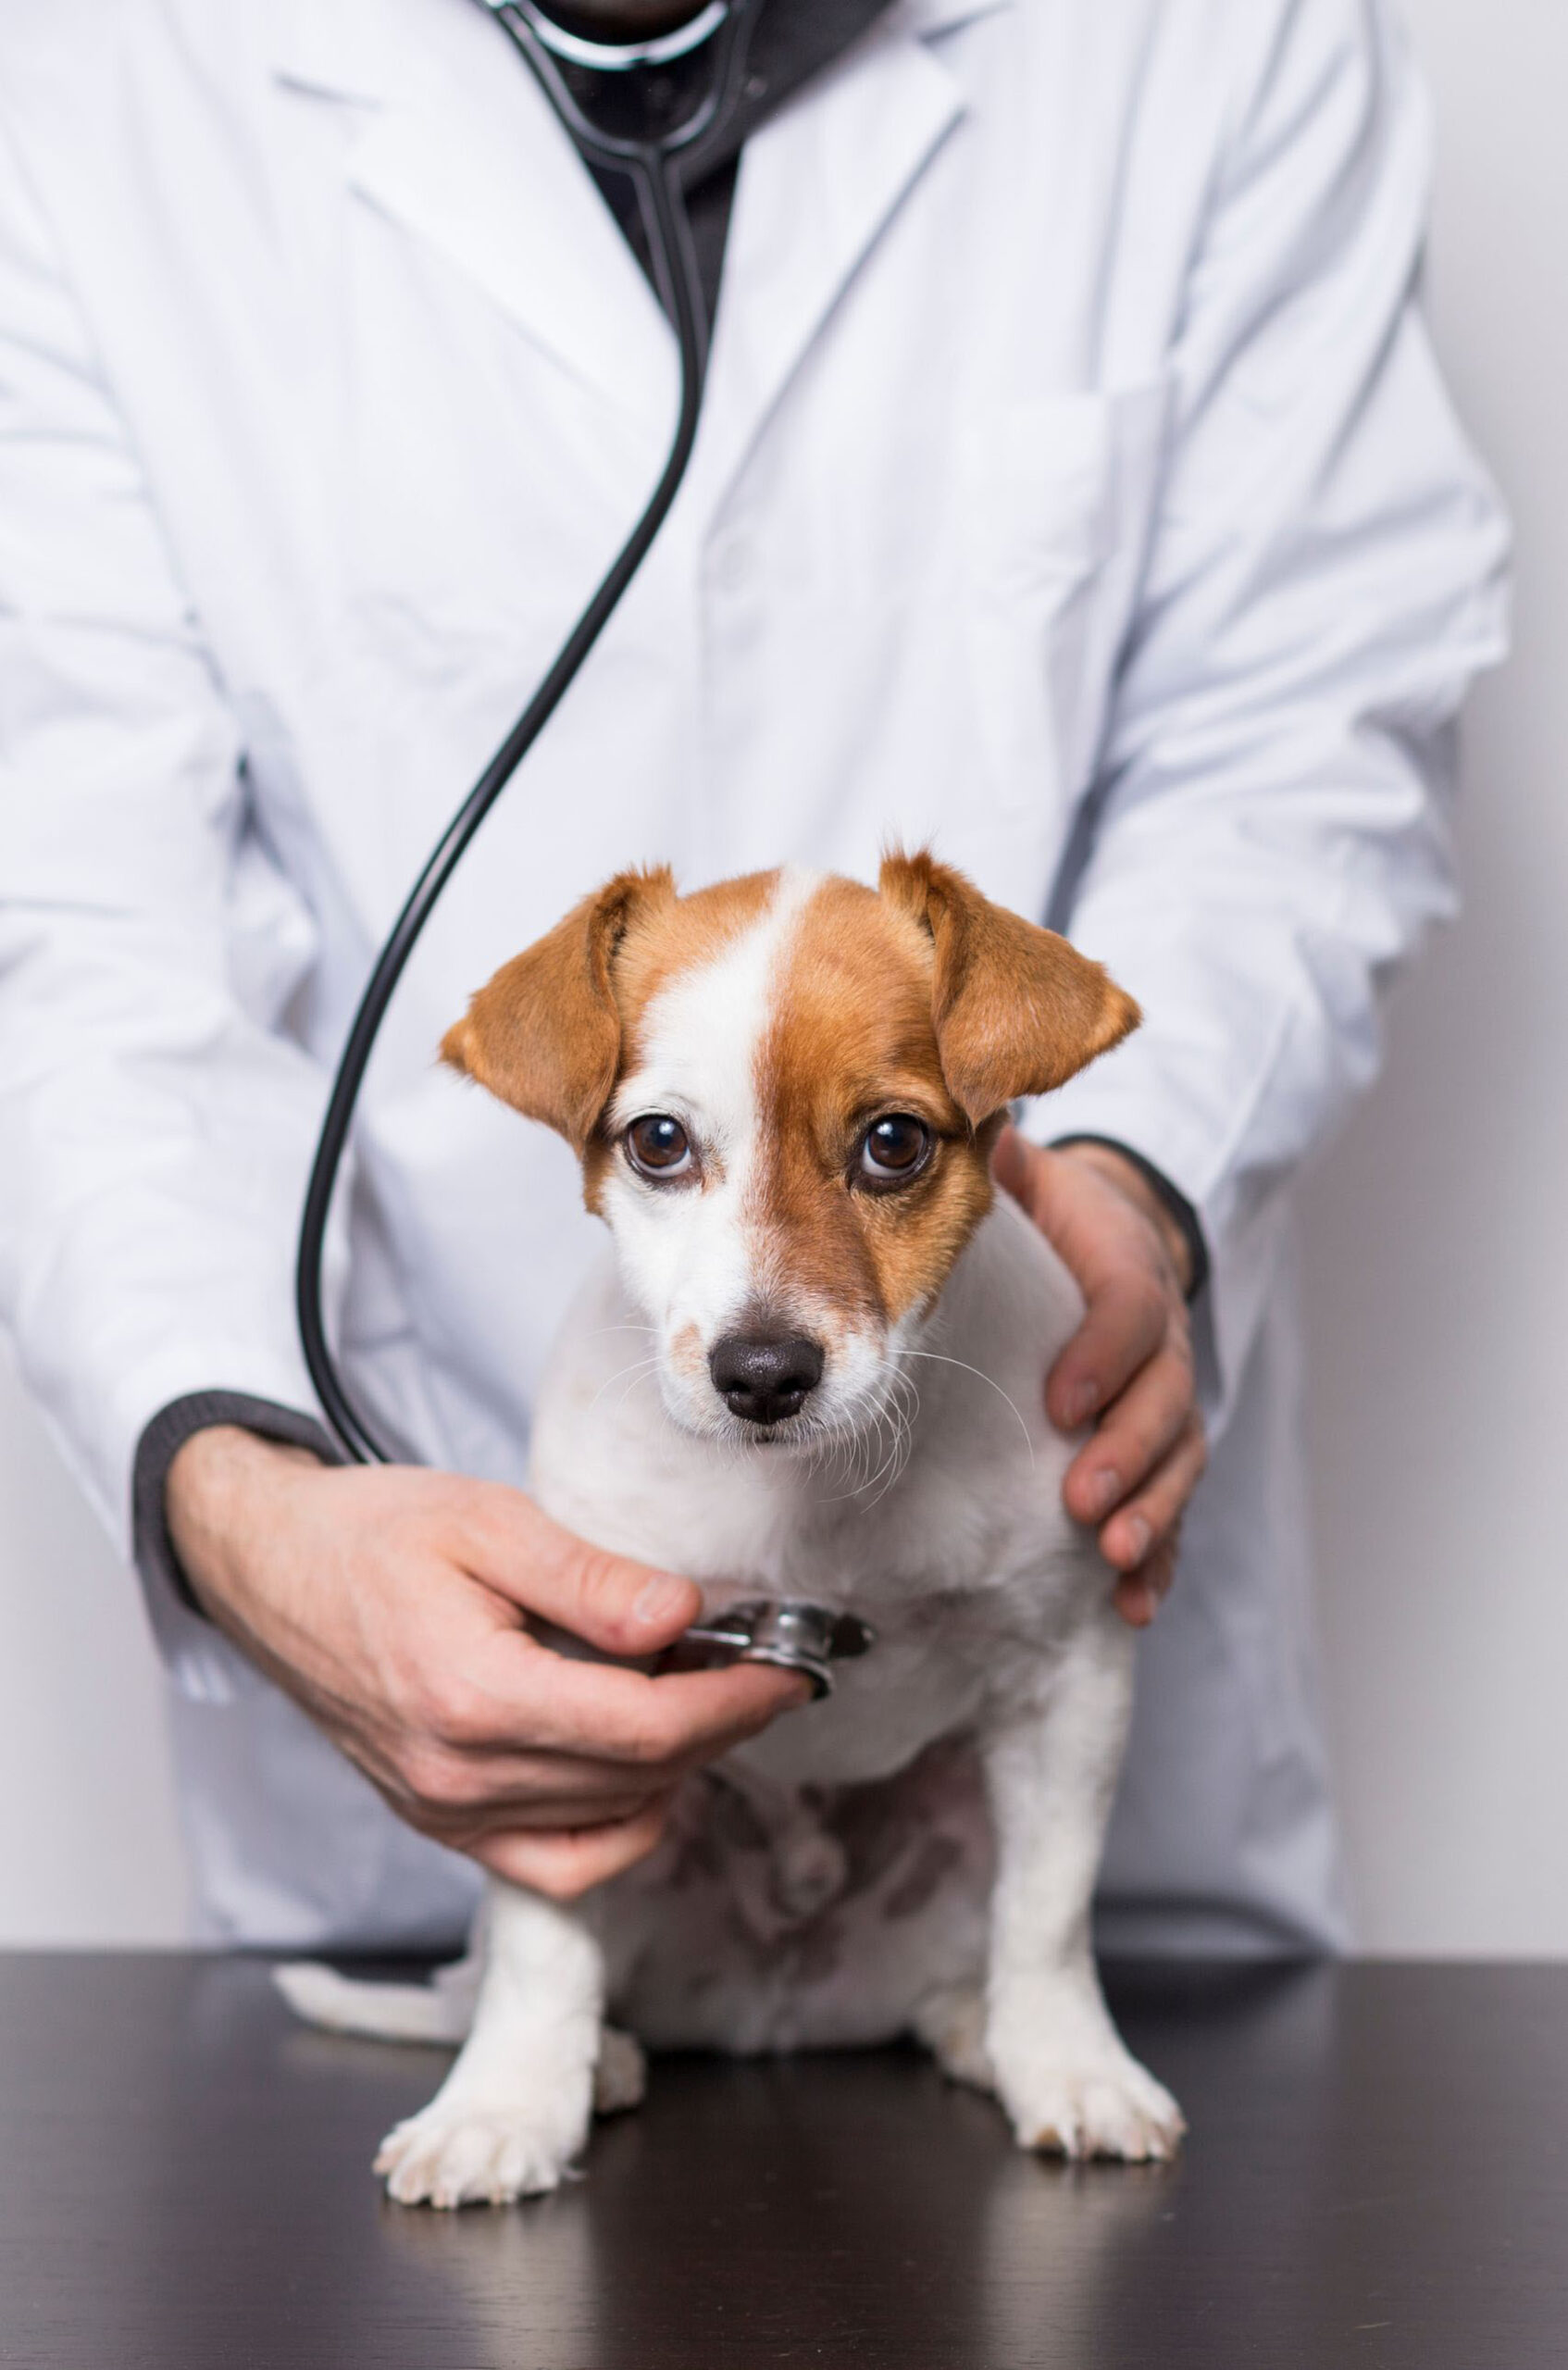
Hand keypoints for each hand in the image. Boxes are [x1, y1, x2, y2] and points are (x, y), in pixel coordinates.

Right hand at [166, 1427, 806, 1897]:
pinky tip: (640, 1767)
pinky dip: (616, 1826)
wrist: (269, 1569)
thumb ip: (589, 1579)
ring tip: (701, 1699)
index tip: (788, 1670)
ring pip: (607, 1825)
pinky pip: (554, 1861)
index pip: (646, 1729)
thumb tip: (683, 1619)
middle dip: (721, 1727)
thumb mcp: (486, 1522)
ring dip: (676, 1771)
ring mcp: (445, 1813)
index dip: (734, 1703)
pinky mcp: (440, 1823)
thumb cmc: (368, 1534)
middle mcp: (457, 1777)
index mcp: (472, 1697)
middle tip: (763, 1670)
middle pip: (639, 1778)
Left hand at [991, 1129, 1206, 1628]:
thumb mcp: (1034, 1178)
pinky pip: (1173, 1505)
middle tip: (1084, 1499)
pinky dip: (1161, 1555)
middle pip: (1168, 1399)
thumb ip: (1000, 1155)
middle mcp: (1163, 1340)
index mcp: (1128, 1271)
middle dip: (1129, 1452)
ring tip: (1116, 1557)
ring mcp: (1167, 1398)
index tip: (1060, 1399)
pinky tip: (1135, 1603)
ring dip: (1154, 1512)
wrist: (1117, 1236)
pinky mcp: (1160, 1448)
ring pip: (1179, 1459)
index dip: (1104, 1356)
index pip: (1131, 1312)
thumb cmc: (1055, 1217)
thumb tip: (957, 1110)